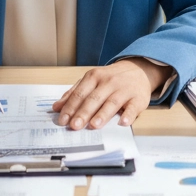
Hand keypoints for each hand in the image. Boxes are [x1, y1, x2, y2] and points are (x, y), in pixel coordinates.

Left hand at [52, 58, 170, 129]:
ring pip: (112, 102)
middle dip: (83, 112)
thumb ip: (74, 93)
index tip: (62, 120)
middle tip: (74, 126)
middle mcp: (109, 82)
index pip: (80, 93)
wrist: (138, 69)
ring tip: (94, 125)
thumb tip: (56, 107)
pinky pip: (133, 107)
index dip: (70, 107)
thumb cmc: (111, 78)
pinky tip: (123, 122)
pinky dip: (128, 115)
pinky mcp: (138, 98)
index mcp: (94, 76)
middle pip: (94, 98)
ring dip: (103, 114)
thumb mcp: (92, 80)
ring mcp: (124, 89)